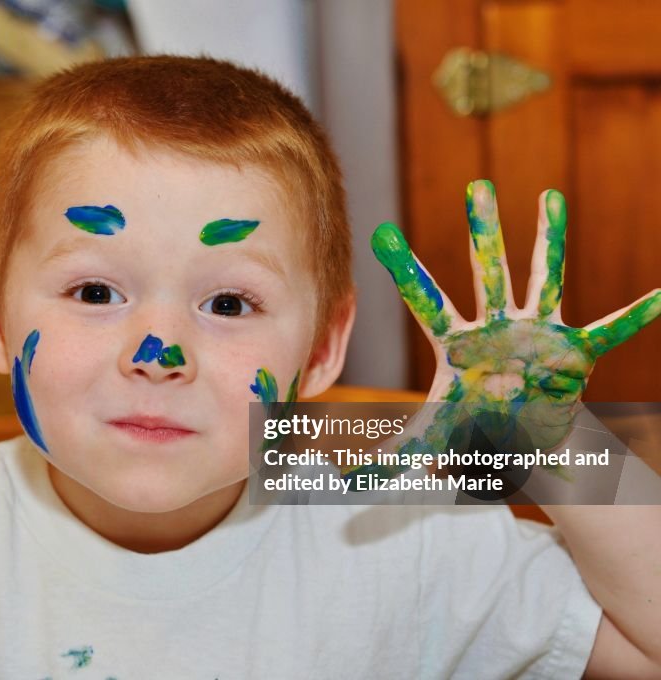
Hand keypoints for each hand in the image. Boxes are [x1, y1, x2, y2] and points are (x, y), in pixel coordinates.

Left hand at [358, 180, 659, 477]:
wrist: (522, 444)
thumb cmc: (473, 431)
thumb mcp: (431, 442)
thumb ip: (390, 457)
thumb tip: (344, 483)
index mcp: (457, 343)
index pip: (424, 300)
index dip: (404, 269)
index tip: (381, 232)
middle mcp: (496, 326)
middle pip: (487, 271)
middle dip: (484, 230)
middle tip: (477, 185)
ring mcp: (537, 332)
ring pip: (544, 278)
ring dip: (549, 240)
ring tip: (550, 197)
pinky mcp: (574, 351)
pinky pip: (610, 331)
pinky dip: (637, 315)